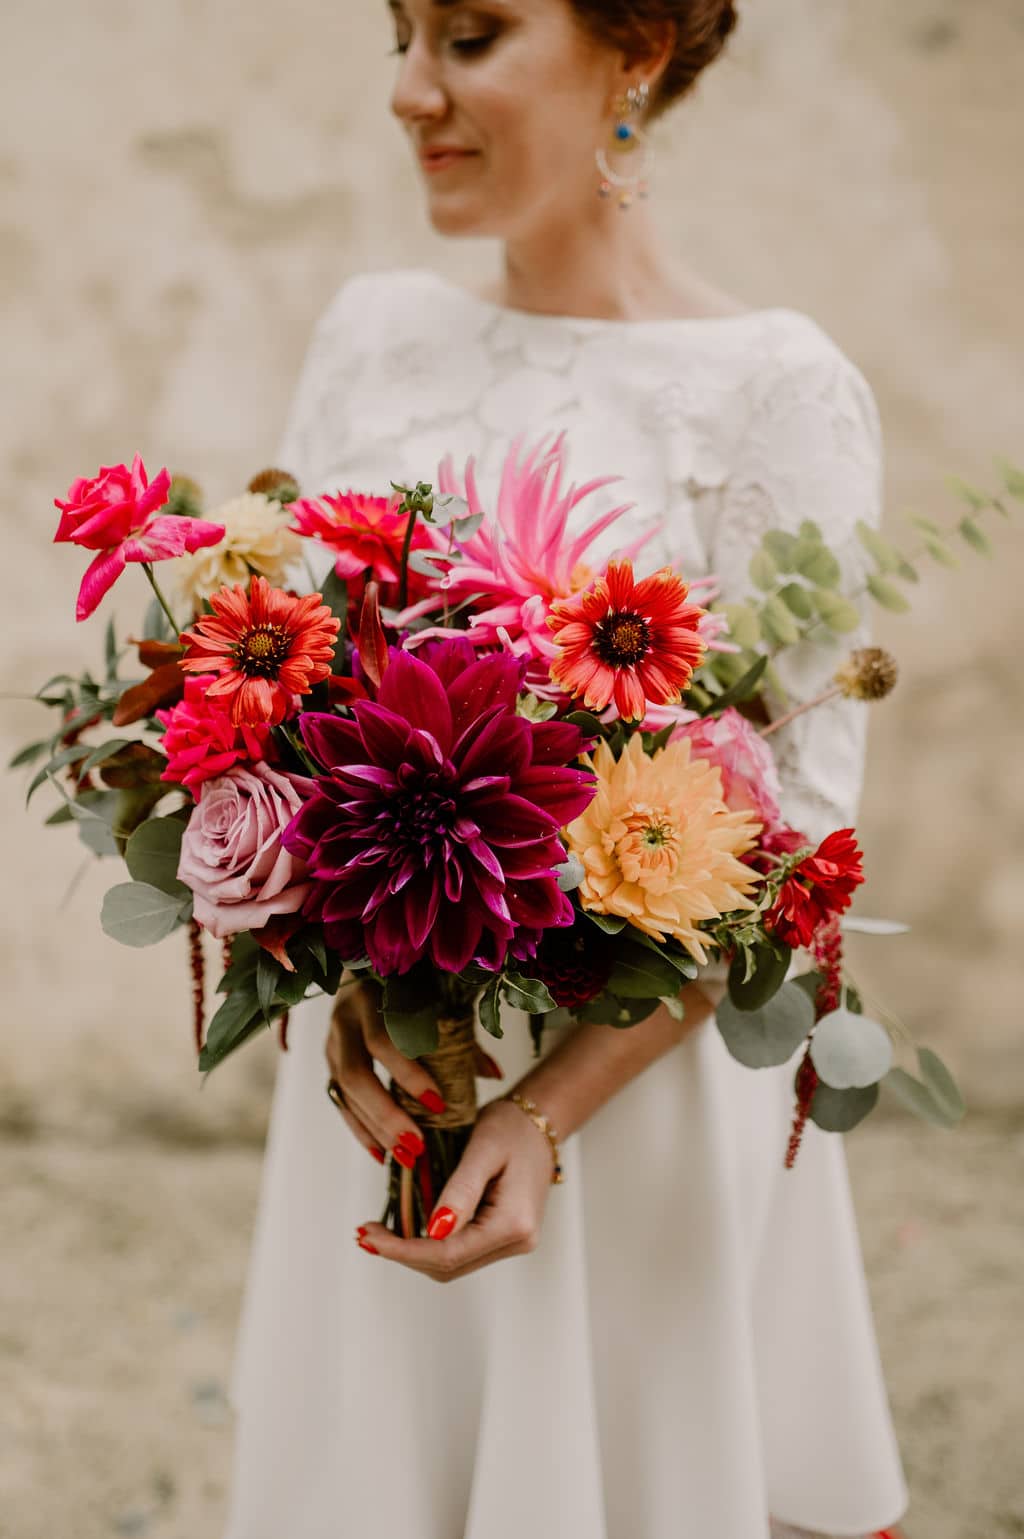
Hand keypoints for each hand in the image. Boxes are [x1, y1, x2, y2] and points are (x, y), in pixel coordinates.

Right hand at [325, 979, 503, 1168]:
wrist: (363, 969)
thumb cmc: (411, 989)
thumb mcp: (438, 1004)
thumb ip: (460, 1039)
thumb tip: (494, 1074)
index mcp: (372, 997)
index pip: (384, 1042)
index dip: (408, 1075)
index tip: (438, 1105)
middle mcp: (345, 1019)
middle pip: (357, 1075)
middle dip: (387, 1114)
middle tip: (417, 1145)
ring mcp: (332, 1042)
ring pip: (344, 1093)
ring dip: (376, 1129)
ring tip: (406, 1157)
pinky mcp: (328, 1062)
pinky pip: (339, 1102)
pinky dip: (360, 1130)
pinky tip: (382, 1154)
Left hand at [354, 1096, 554, 1281]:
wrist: (539, 1121)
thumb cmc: (512, 1127)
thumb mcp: (483, 1149)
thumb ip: (460, 1191)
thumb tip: (433, 1232)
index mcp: (514, 1223)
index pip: (449, 1253)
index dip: (404, 1250)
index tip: (369, 1236)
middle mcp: (517, 1241)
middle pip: (448, 1266)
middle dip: (403, 1253)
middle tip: (365, 1234)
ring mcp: (512, 1243)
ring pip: (452, 1264)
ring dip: (413, 1252)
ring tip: (378, 1233)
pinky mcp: (503, 1237)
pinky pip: (460, 1252)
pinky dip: (429, 1245)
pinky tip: (406, 1230)